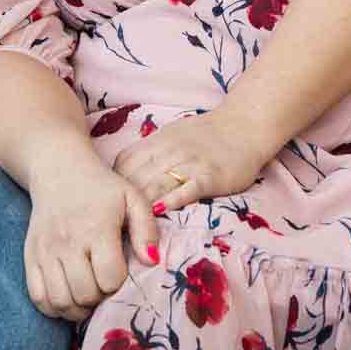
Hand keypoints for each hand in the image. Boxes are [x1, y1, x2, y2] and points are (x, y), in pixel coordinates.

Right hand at [23, 155, 159, 321]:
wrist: (58, 171)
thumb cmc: (101, 188)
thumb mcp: (132, 198)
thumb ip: (147, 230)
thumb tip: (151, 262)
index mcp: (96, 228)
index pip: (109, 278)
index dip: (119, 283)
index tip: (120, 272)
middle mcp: (67, 241)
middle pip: (85, 294)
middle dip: (100, 298)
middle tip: (104, 285)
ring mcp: (45, 251)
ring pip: (61, 302)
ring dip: (78, 308)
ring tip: (88, 295)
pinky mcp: (30, 257)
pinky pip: (39, 298)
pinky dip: (55, 307)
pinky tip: (69, 296)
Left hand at [111, 111, 272, 213]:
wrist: (243, 125)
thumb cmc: (206, 134)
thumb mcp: (171, 135)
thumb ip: (149, 152)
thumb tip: (123, 172)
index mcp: (157, 142)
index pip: (125, 164)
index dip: (114, 185)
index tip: (107, 204)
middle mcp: (169, 152)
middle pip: (137, 177)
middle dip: (121, 201)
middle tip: (110, 223)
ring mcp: (190, 164)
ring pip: (157, 184)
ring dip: (140, 204)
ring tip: (127, 224)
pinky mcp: (210, 176)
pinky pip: (187, 189)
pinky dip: (171, 200)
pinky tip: (158, 211)